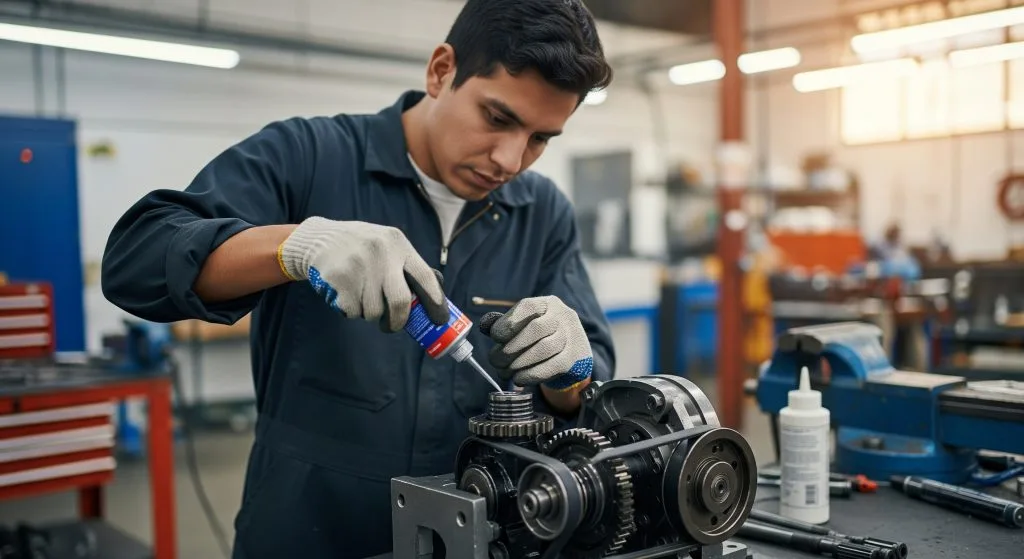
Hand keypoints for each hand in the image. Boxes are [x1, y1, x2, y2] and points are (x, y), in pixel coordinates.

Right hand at [278, 216, 448, 331]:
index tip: (439, 320)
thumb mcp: (387, 244)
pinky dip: (351, 311)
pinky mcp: (339, 280)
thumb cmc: (362, 248)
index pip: (424, 277)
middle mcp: (381, 253)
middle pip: (400, 302)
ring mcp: (359, 266)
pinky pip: (353, 312)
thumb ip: (406, 266)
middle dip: (398, 321)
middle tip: (392, 326)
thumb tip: (434, 299)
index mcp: (397, 244)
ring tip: (360, 296)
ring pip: (374, 311)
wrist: (319, 239)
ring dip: (369, 313)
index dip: (435, 302)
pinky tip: (345, 294)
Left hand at [479, 296, 592, 389]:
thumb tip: (485, 325)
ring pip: (545, 348)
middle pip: (537, 329)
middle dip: (511, 347)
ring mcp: (572, 336)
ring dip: (519, 363)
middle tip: (495, 360)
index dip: (509, 322)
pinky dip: (531, 374)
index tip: (495, 337)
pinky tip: (519, 379)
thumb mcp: (526, 325)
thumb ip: (505, 324)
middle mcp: (562, 316)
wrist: (571, 353)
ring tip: (505, 372)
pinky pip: (552, 366)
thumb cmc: (541, 337)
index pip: (528, 306)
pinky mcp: (575, 358)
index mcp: (547, 304)